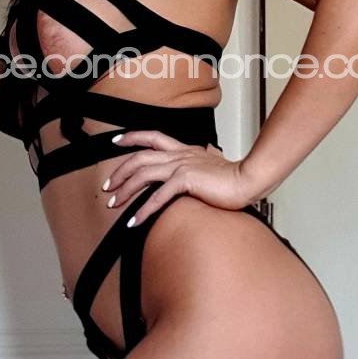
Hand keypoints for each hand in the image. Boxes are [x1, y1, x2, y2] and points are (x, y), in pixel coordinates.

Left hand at [104, 131, 257, 225]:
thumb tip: (210, 150)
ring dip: (125, 190)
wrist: (249, 180)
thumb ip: (209, 155)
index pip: (153, 137)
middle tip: (108, 187)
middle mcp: (180, 155)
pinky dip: (143, 210)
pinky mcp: (186, 181)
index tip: (116, 141)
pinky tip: (134, 221)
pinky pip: (157, 196)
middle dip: (120, 171)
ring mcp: (182, 166)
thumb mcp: (217, 161)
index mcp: (186, 149)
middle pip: (140, 157)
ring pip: (143, 174)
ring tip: (114, 204)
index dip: (132, 137)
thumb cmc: (236, 176)